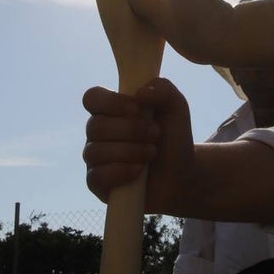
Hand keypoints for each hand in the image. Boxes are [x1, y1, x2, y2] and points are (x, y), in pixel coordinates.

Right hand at [82, 77, 195, 212]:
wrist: (181, 175)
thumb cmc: (172, 138)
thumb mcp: (176, 108)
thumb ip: (163, 90)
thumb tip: (140, 92)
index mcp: (111, 110)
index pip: (92, 98)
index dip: (111, 102)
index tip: (137, 108)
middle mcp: (98, 132)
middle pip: (95, 126)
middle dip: (130, 130)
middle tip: (155, 134)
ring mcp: (95, 158)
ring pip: (95, 151)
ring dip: (130, 151)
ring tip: (152, 152)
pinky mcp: (97, 183)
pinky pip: (96, 176)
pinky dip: (120, 172)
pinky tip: (139, 171)